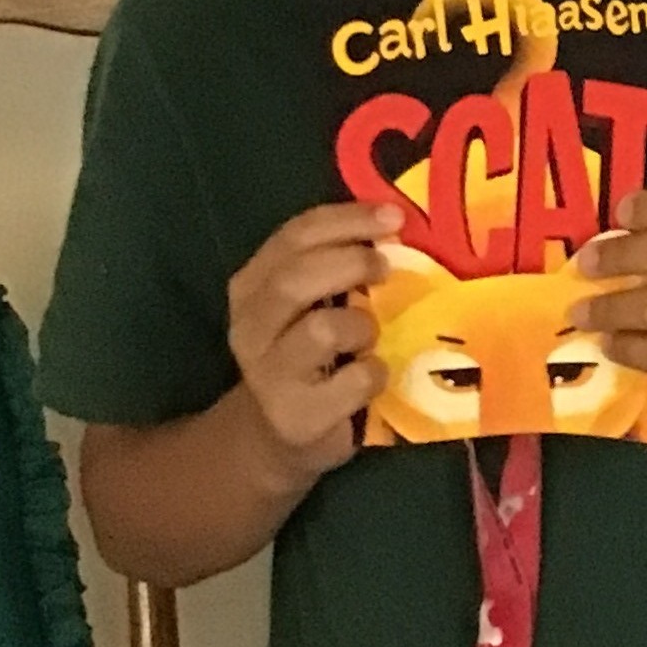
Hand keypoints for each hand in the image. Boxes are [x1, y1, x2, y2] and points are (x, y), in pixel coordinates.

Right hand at [224, 201, 397, 485]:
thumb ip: (338, 260)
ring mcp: (269, 376)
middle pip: (294, 280)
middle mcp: (251, 328)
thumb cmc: (310, 348)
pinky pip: (353, 380)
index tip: (394, 216)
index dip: (347, 219)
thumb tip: (396, 221)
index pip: (294, 236)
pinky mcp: (298, 418)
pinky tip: (374, 374)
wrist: (280, 430)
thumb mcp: (313, 298)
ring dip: (361, 326)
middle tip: (386, 267)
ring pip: (321, 330)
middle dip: (351, 263)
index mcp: (253, 285)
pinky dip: (375, 372)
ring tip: (371, 336)